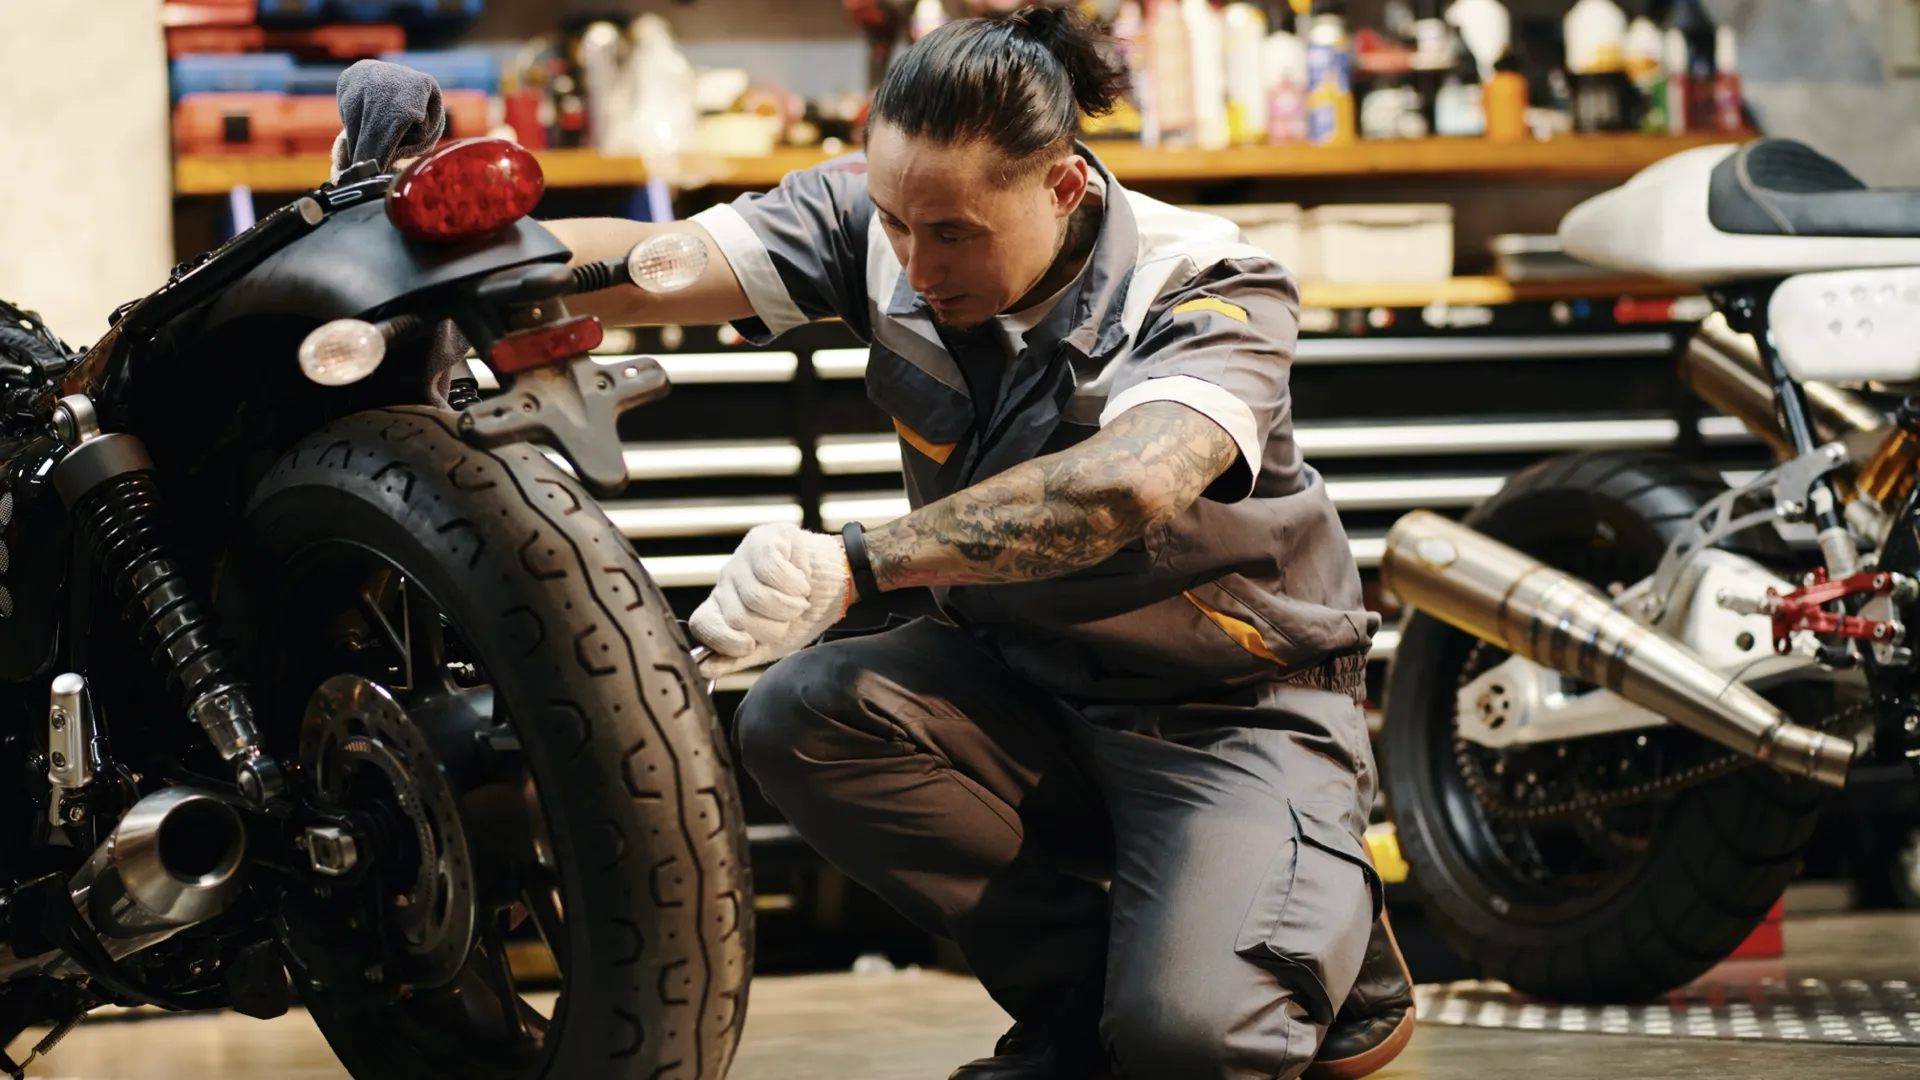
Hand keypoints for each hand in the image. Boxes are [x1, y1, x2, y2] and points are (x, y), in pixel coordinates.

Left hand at [689, 524, 852, 677]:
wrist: (837, 585)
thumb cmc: (803, 613)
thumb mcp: (771, 644)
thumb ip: (738, 657)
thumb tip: (705, 669)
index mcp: (722, 607)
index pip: (702, 624)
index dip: (726, 642)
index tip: (752, 644)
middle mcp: (727, 580)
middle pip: (738, 617)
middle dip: (773, 626)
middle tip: (788, 618)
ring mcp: (743, 557)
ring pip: (756, 596)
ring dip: (788, 606)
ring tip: (798, 600)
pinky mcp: (765, 538)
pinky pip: (771, 571)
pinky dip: (795, 584)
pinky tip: (801, 582)